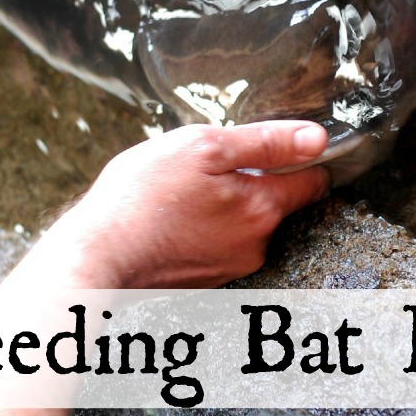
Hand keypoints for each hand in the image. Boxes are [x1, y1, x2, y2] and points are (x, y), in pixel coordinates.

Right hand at [48, 121, 331, 288]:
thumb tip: (317, 138)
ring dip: (226, 204)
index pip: (313, 182)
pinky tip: (175, 218)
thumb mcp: (203, 148)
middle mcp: (257, 244)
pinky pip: (220, 242)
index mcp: (262, 209)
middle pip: (276, 202)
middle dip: (253, 180)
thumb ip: (265, 143)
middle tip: (208, 169)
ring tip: (183, 195)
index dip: (303, 157)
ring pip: (246, 223)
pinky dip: (205, 226)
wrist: (98, 256)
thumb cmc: (142, 198)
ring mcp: (233, 266)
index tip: (283, 146)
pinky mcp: (209, 278)